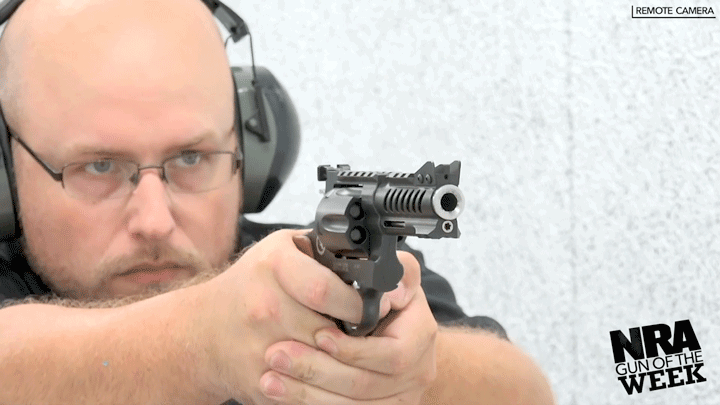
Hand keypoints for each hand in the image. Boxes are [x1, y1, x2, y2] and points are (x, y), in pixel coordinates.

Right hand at [194, 229, 367, 403]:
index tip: (370, 307)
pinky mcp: (258, 380)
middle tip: (360, 331)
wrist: (202, 330)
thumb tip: (374, 263)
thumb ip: (322, 252)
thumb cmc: (249, 286)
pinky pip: (305, 385)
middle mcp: (263, 305)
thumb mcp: (281, 250)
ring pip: (322, 361)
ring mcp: (259, 346)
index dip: (355, 302)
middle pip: (328, 329)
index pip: (325, 289)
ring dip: (338, 357)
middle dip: (352, 333)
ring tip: (340, 346)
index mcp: (273, 265)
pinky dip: (319, 380)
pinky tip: (319, 365)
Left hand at [259, 249, 438, 403]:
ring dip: (305, 393)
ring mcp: (398, 398)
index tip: (318, 335)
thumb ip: (398, 273)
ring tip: (269, 377)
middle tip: (276, 354)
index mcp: (420, 337)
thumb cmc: (393, 301)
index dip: (353, 350)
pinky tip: (279, 393)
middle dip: (316, 370)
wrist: (402, 336)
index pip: (392, 354)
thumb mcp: (398, 278)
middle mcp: (416, 373)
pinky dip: (308, 403)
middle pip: (364, 385)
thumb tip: (387, 289)